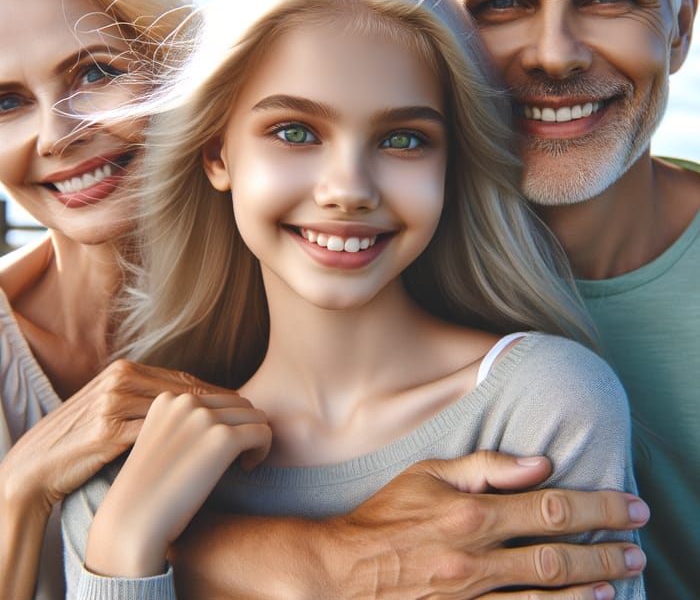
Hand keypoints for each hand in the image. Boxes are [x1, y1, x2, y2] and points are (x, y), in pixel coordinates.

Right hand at [0, 360, 237, 599]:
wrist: (36, 467)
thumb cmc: (79, 441)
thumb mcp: (112, 407)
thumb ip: (145, 398)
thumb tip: (188, 400)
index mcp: (125, 370)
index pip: (185, 380)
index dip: (217, 394)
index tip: (241, 406)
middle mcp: (122, 380)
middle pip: (190, 392)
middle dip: (224, 407)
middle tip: (252, 420)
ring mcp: (115, 403)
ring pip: (184, 412)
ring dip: (217, 426)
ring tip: (242, 439)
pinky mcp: (110, 432)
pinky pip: (165, 438)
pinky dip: (194, 448)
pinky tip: (215, 457)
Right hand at [85, 391, 271, 578]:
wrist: (131, 523)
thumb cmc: (148, 491)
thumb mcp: (160, 440)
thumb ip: (186, 421)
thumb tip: (231, 411)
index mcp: (168, 398)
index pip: (219, 397)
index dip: (227, 422)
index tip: (218, 449)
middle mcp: (185, 401)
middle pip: (241, 404)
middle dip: (244, 427)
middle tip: (236, 457)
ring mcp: (204, 418)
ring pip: (256, 416)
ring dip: (256, 438)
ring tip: (242, 462)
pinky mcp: (223, 439)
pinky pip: (263, 432)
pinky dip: (263, 450)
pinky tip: (248, 468)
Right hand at [323, 452, 646, 598]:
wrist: (346, 570)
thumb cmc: (387, 515)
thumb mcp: (428, 474)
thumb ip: (486, 467)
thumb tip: (539, 464)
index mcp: (472, 514)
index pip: (551, 507)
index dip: (597, 505)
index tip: (628, 505)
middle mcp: (478, 557)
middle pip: (559, 553)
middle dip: (607, 548)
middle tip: (638, 545)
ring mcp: (473, 596)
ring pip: (548, 593)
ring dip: (592, 584)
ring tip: (622, 577)